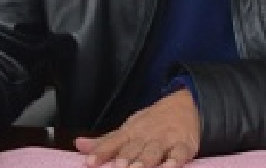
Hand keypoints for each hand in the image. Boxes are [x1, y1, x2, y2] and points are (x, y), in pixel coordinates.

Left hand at [74, 89, 199, 167]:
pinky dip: (175, 160)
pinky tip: (170, 166)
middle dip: (125, 158)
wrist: (186, 104)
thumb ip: (106, 142)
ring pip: (154, 151)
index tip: (90, 162)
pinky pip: (180, 153)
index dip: (101, 153)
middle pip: (133, 148)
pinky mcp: (184, 145)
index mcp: (131, 132)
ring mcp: (165, 139)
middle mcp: (146, 136)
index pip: (113, 142)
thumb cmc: (153, 122)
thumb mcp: (129, 128)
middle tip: (118, 167)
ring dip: (145, 160)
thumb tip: (79, 145)